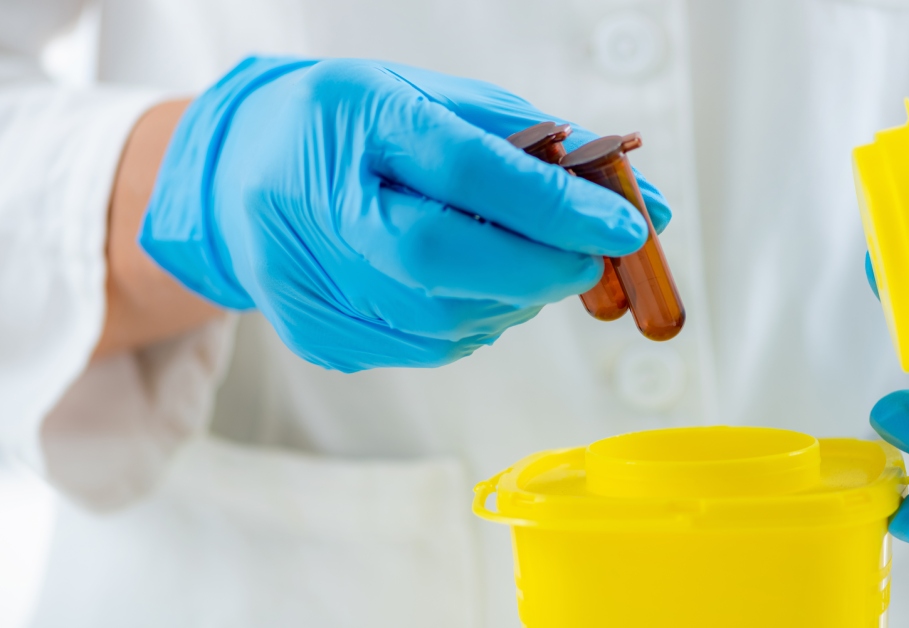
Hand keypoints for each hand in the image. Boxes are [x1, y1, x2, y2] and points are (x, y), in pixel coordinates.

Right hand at [140, 56, 670, 370]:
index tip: (624, 225)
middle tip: (590, 263)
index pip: (464, 168)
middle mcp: (312, 198)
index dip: (554, 206)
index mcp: (352, 116)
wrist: (238, 173)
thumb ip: (537, 147)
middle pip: (441, 257)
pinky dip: (473, 325)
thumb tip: (643, 204)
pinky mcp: (311, 332)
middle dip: (539, 268)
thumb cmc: (355, 128)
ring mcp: (300, 276)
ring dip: (513, 302)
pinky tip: (480, 292)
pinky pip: (419, 347)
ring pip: (437, 320)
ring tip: (534, 270)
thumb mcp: (436, 101)